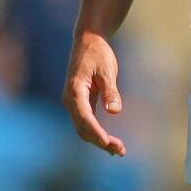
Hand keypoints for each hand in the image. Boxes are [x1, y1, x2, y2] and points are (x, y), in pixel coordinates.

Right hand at [62, 30, 125, 155]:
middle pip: (83, 128)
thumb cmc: (98, 53)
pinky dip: (96, 132)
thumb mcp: (107, 70)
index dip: (97, 133)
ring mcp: (73, 102)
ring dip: (98, 139)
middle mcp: (70, 100)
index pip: (84, 118)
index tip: (109, 144)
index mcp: (75, 92)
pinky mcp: (80, 102)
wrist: (88, 40)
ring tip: (118, 150)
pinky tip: (109, 140)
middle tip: (120, 151)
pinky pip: (86, 121)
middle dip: (99, 141)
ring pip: (83, 127)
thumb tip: (114, 111)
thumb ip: (110, 90)